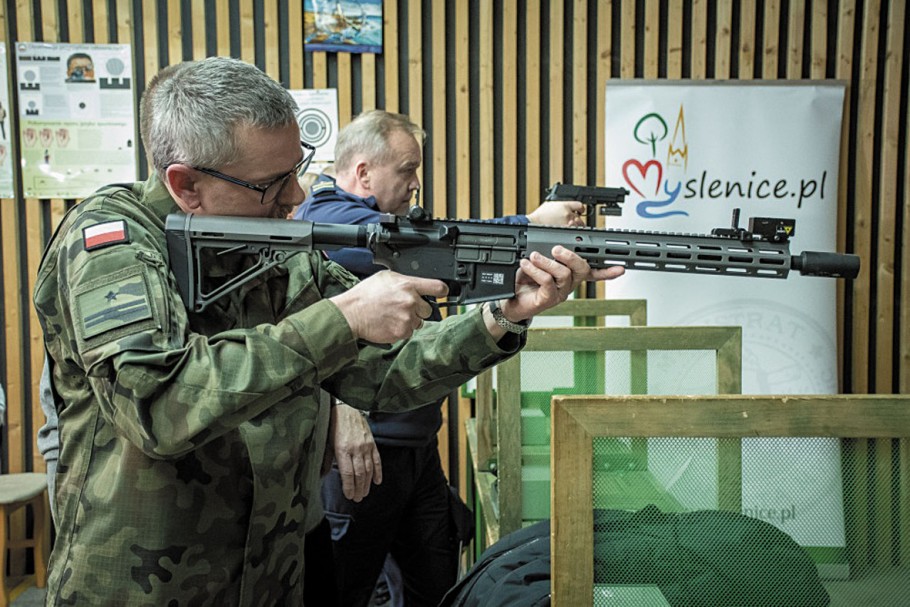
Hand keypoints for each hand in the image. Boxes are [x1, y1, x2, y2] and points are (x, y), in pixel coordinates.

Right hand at [330, 271, 446, 343]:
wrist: (351, 313)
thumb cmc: (365, 295)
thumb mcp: (386, 277)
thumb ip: (405, 280)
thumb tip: (416, 283)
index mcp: (408, 285)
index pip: (438, 287)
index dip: (442, 291)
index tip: (442, 293)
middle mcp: (411, 302)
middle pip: (428, 309)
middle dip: (418, 309)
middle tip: (402, 307)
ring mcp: (407, 319)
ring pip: (418, 322)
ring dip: (409, 320)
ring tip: (392, 315)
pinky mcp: (402, 332)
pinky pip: (409, 332)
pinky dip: (401, 329)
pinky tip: (389, 323)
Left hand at [330, 403, 382, 501]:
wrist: (347, 407)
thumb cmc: (334, 425)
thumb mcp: (326, 441)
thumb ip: (326, 459)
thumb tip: (323, 475)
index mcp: (342, 449)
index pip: (348, 474)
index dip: (349, 487)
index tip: (349, 496)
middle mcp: (356, 449)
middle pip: (359, 474)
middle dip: (359, 489)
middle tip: (357, 498)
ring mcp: (366, 446)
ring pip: (369, 469)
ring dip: (367, 484)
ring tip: (364, 493)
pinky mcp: (372, 443)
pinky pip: (377, 460)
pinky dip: (378, 472)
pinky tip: (377, 481)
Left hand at [497, 246, 624, 323]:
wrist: (509, 301)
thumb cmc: (523, 281)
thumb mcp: (537, 263)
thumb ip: (548, 253)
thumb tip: (552, 241)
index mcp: (569, 275)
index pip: (593, 272)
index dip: (608, 271)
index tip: (620, 268)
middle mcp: (568, 285)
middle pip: (582, 269)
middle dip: (571, 256)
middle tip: (556, 248)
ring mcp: (559, 293)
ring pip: (564, 273)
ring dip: (547, 261)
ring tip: (533, 256)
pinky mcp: (547, 300)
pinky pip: (547, 281)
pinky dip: (536, 270)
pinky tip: (526, 265)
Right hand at [526, 200, 585, 226]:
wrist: (534, 222)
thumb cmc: (540, 214)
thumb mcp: (551, 203)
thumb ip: (561, 204)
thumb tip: (565, 205)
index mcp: (565, 205)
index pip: (580, 206)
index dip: (581, 209)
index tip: (580, 210)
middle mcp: (568, 214)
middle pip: (580, 217)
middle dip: (578, 219)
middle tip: (573, 220)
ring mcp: (567, 223)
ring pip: (578, 225)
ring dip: (576, 226)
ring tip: (570, 226)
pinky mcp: (564, 230)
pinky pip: (572, 231)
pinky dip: (571, 231)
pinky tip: (568, 230)